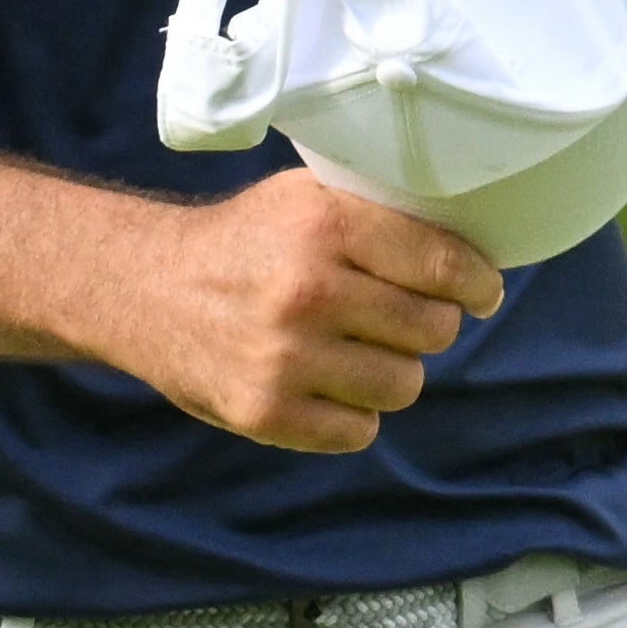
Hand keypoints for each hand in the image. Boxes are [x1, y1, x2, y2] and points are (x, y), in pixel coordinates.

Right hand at [118, 171, 507, 452]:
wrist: (144, 288)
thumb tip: (472, 249)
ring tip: (357, 351)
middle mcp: (308, 290)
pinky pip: (358, 431)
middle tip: (401, 317)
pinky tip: (326, 384)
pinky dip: (352, 414)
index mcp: (325, 224)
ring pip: (404, 385)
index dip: (478, 284)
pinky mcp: (264, 412)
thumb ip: (378, 214)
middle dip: (428, 325)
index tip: (482, 292)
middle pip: (433, 330)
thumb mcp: (304, 196)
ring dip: (392, 372)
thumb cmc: (244, 240)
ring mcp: (285, 358)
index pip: (444, 267)